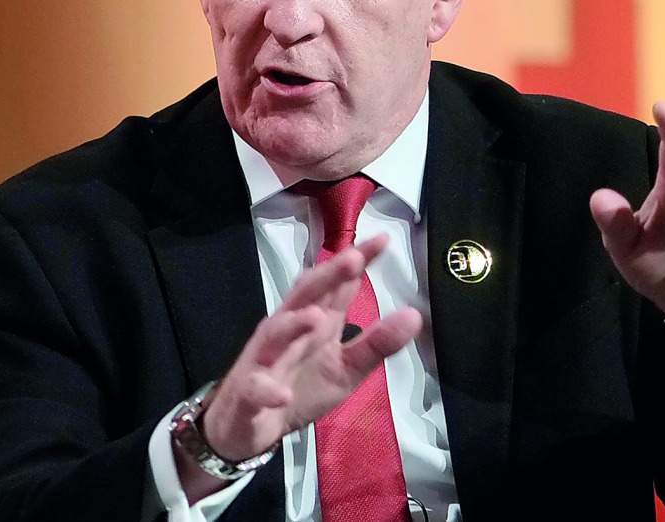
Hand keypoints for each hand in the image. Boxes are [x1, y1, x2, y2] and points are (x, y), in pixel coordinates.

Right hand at [186, 235, 421, 485]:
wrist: (249, 426)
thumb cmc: (300, 386)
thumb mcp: (346, 369)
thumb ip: (376, 344)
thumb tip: (415, 315)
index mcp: (315, 321)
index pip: (337, 285)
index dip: (357, 261)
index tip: (384, 239)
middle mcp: (288, 330)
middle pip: (305, 296)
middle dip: (327, 277)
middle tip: (353, 259)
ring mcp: (265, 358)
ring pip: (275, 334)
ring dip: (294, 325)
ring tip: (317, 318)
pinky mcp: (249, 391)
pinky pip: (256, 387)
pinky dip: (267, 390)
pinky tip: (282, 394)